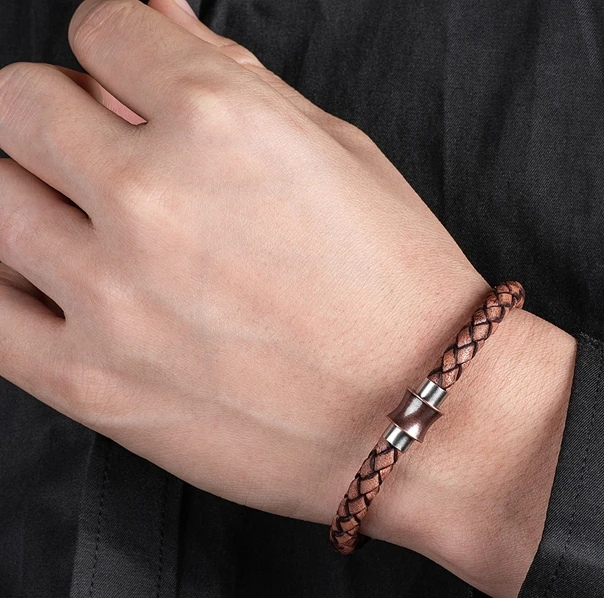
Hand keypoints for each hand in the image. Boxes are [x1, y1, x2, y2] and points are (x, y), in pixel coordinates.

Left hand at [0, 0, 575, 597]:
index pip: (102, 29)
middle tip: (111, 160)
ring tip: (94, 230)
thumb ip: (231, 77)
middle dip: (62, 115)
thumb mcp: (339, 155)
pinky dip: (7, 281)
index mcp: (223, 122)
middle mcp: (153, 198)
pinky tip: (54, 284)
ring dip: (32, 194)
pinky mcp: (93, 385)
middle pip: (19, 103)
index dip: (121, 52)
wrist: (424, 413)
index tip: (134, 87)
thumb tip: (154, 13)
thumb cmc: (400, 288)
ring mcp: (112, 297)